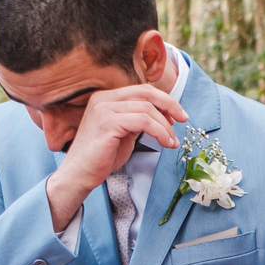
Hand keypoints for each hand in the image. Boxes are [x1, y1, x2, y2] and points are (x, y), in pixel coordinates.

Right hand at [46, 85, 187, 229]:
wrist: (79, 175)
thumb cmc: (101, 158)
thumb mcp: (123, 133)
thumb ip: (137, 120)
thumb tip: (163, 116)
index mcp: (106, 98)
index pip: (141, 90)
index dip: (163, 100)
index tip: (177, 116)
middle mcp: (103, 99)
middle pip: (147, 93)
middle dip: (170, 105)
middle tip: (184, 120)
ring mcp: (104, 109)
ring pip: (147, 109)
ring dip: (165, 126)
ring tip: (172, 142)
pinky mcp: (108, 123)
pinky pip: (143, 121)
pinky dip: (160, 132)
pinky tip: (165, 143)